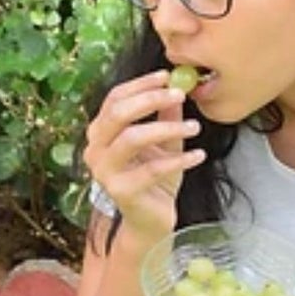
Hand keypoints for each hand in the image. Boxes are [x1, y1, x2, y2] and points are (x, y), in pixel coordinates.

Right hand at [83, 70, 203, 247]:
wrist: (151, 219)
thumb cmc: (154, 178)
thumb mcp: (164, 142)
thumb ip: (166, 116)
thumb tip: (178, 87)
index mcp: (100, 132)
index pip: (115, 98)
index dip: (140, 85)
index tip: (167, 76)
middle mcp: (95, 150)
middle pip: (117, 113)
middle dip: (150, 99)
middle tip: (179, 95)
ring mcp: (105, 172)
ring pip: (132, 138)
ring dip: (166, 128)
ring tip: (196, 127)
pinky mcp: (121, 191)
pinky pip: (152, 169)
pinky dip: (179, 160)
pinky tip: (199, 155)